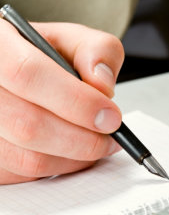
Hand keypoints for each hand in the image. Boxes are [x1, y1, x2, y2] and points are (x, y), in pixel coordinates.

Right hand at [0, 21, 123, 183]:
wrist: (11, 70)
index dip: (76, 101)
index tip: (110, 116)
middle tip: (111, 136)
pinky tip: (71, 153)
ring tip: (97, 144)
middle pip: (28, 125)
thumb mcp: (70, 39)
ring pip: (26, 158)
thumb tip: (103, 84)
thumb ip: (97, 51)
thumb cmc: (38, 56)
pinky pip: (22, 174)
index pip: (28, 73)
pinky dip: (56, 168)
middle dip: (83, 139)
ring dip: (74, 158)